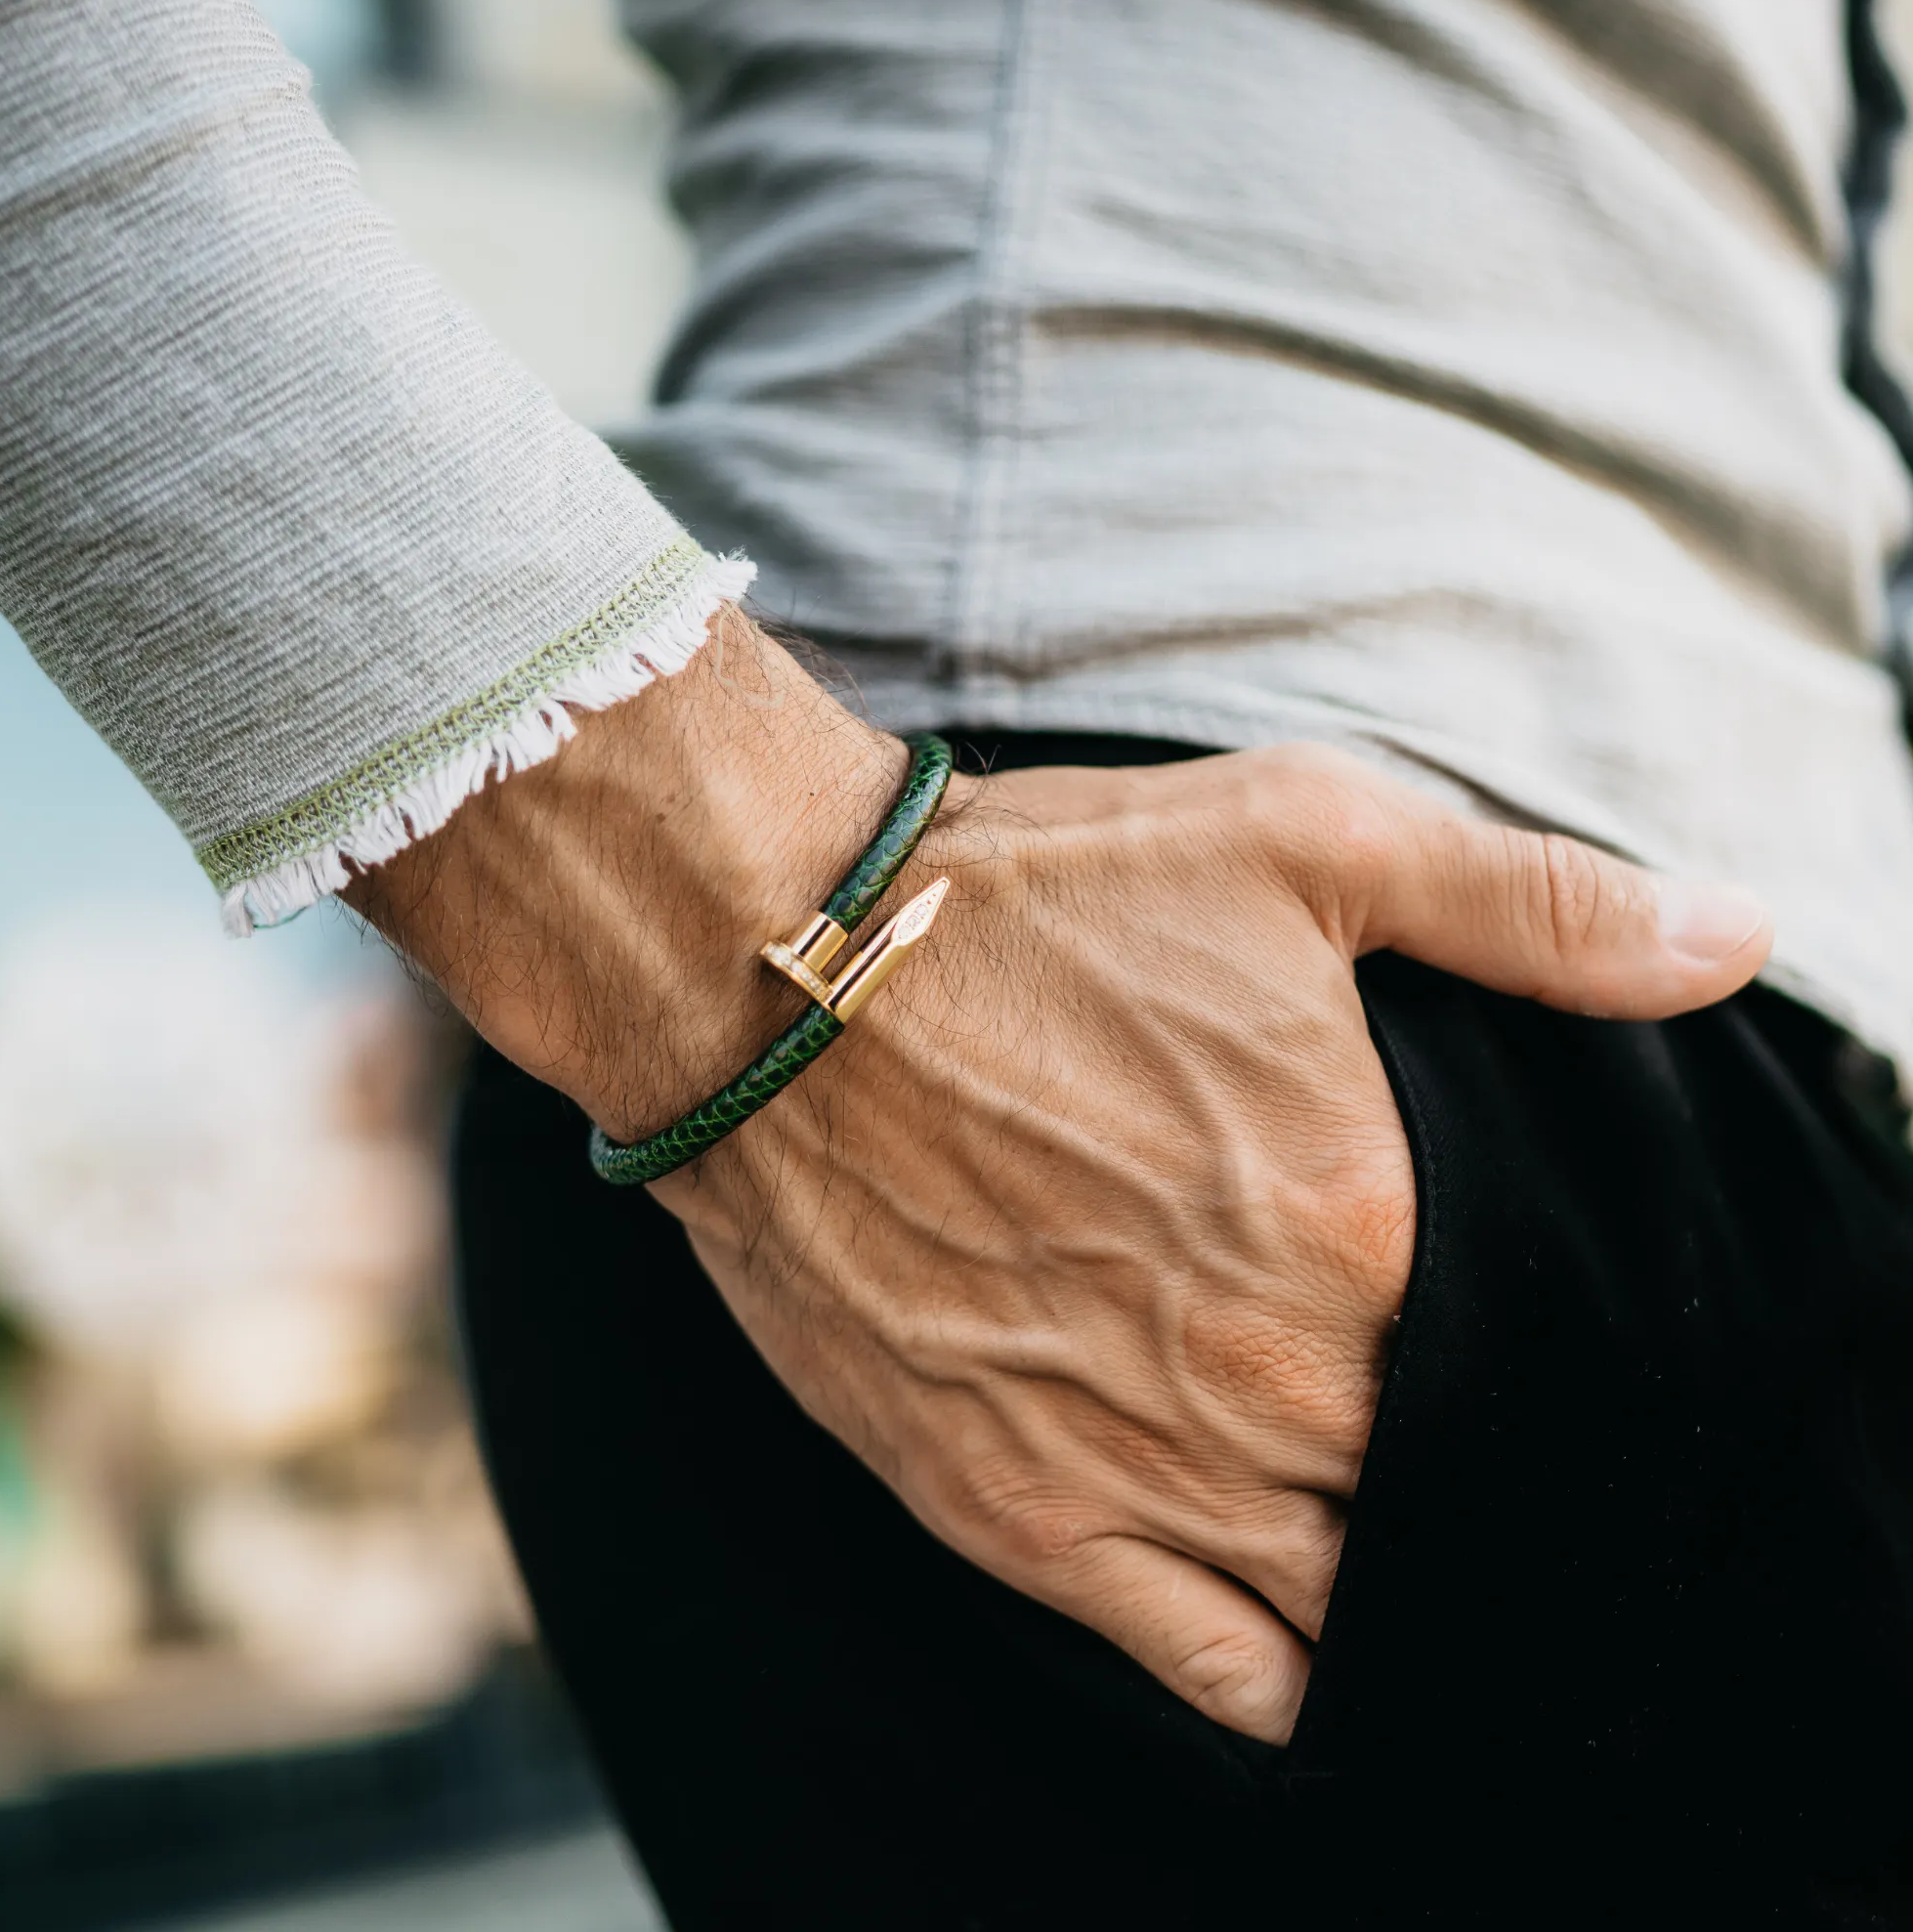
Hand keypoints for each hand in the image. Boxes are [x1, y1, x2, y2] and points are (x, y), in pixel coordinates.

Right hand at [353, 615, 1771, 1744]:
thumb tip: (1739, 940)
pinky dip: (1276, 1667)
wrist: (768, 968)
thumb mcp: (1306, 838)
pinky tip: (1289, 1610)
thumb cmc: (1031, 897)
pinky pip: (1210, 1670)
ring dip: (1369, 1560)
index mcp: (1362, 1226)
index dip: (1525, 1355)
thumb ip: (1535, 910)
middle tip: (1405, 1388)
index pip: (1525, 1370)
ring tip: (1352, 1491)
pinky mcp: (1010, 1506)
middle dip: (1447, 1453)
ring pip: (1339, 1592)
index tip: (1486, 1317)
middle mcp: (1261, 1373)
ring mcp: (1135, 1458)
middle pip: (1434, 1487)